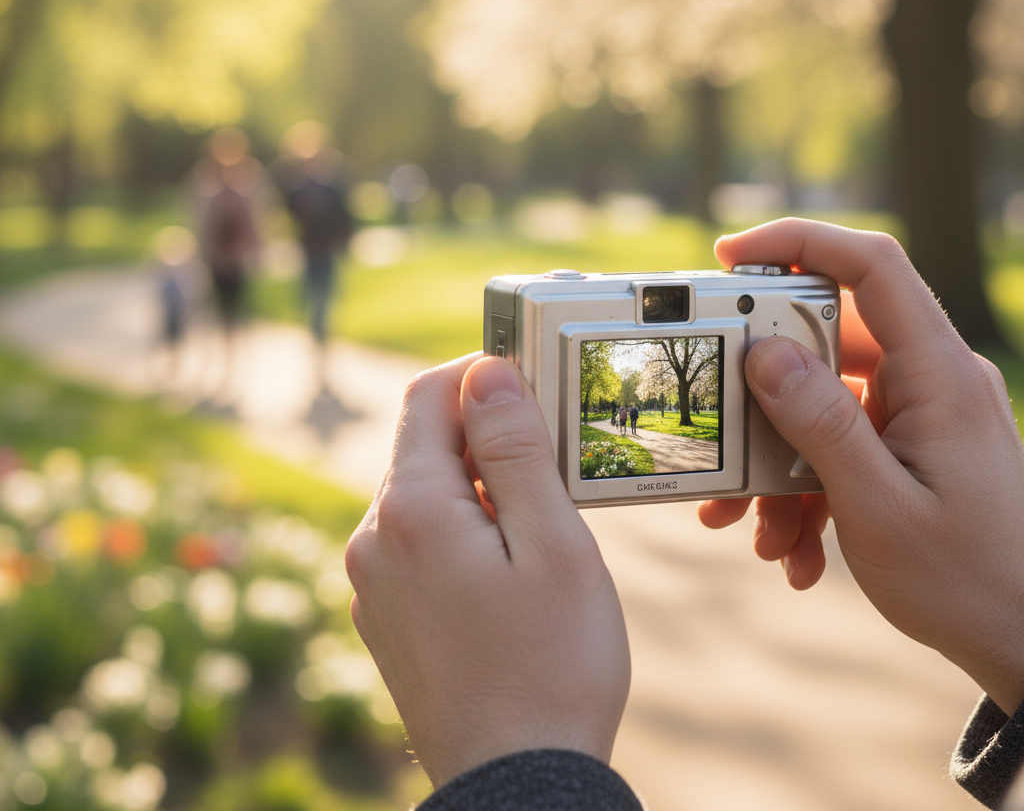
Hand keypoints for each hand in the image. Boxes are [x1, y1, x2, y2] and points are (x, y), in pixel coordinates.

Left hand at [345, 354, 629, 787]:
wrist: (515, 788)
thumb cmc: (552, 665)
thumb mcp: (553, 543)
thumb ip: (514, 449)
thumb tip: (486, 371)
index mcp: (411, 509)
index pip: (428, 395)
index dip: (480, 374)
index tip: (534, 385)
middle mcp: (373, 538)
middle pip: (424, 444)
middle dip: (486, 435)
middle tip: (555, 461)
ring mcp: (371, 580)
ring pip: (422, 493)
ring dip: (476, 485)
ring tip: (538, 525)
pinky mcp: (382, 614)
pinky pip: (416, 540)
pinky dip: (459, 528)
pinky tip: (506, 570)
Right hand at [700, 219, 1023, 715]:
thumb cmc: (970, 582)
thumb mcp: (879, 507)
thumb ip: (821, 423)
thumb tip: (764, 354)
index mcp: (939, 375)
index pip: (873, 267)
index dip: (800, 242)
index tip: (730, 254)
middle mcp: (929, 381)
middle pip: (825, 343)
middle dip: (764, 396)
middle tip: (725, 439)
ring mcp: (917, 413)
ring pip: (821, 402)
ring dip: (778, 462)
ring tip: (758, 526)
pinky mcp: (906, 444)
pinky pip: (837, 442)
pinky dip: (804, 488)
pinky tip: (793, 545)